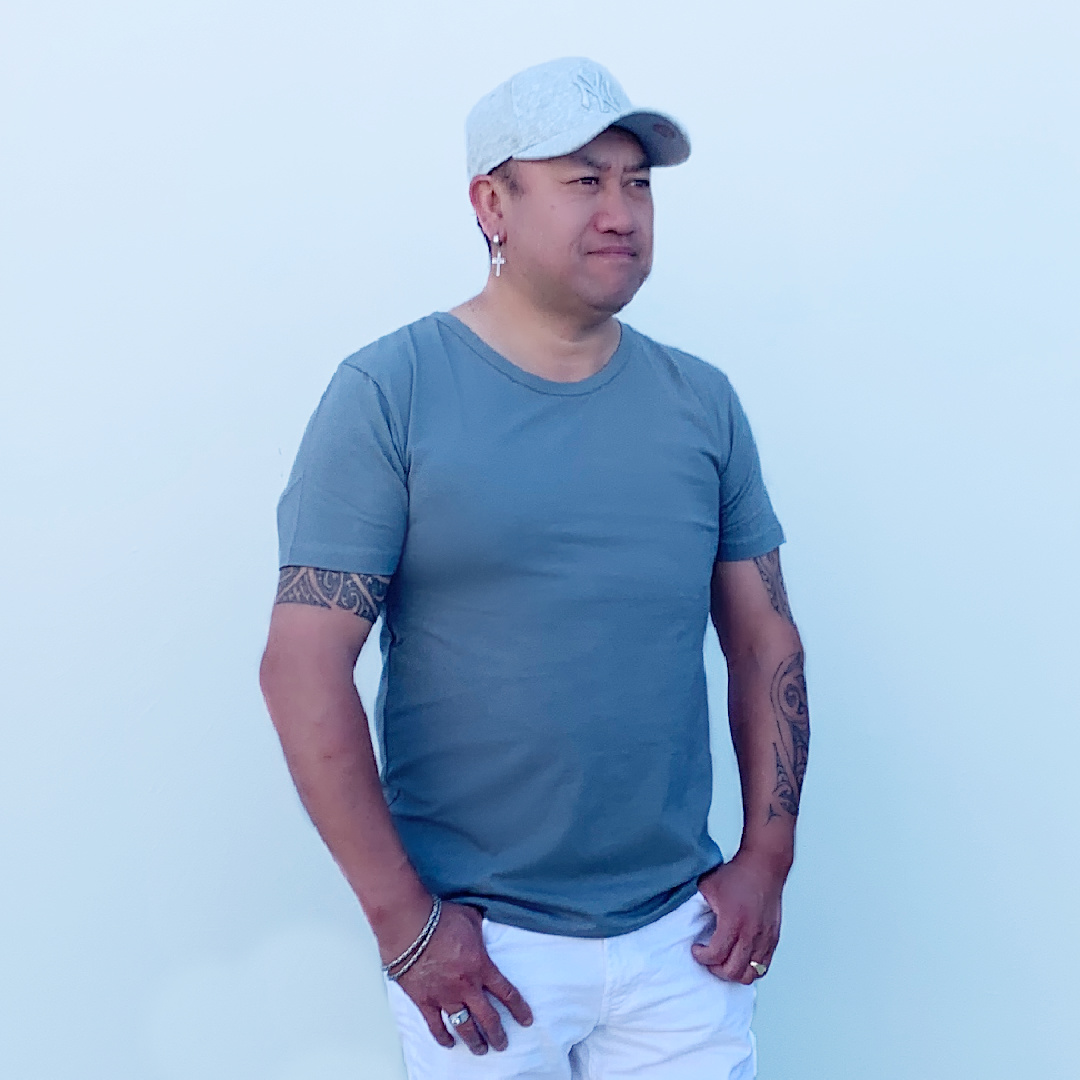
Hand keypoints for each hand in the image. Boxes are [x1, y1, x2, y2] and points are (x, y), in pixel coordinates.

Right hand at [392, 901, 532, 1054]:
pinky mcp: (424, 1000)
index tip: (526, 1020)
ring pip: (464, 1027)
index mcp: (481, 966)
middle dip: (498, 1034)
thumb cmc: (439, 918)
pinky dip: (442, 1036)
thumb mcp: (470, 918)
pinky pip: (435, 1025)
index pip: (506, 993)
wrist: (409, 925)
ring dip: (474, 1041)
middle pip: (488, 1018)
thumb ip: (480, 929)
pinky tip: (448, 1042)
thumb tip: (483, 926)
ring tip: (480, 1049)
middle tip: (502, 1044)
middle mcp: (466, 986)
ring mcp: (444, 996)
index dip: (519, 1009)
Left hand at [692, 851, 786, 983]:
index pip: (716, 955)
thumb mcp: (707, 885)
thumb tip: (684, 916)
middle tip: (708, 958)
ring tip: (724, 961)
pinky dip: (750, 969)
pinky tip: (739, 958)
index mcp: (732, 920)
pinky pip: (763, 967)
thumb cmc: (737, 874)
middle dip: (716, 969)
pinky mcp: (773, 938)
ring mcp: (764, 938)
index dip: (702, 957)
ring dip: (734, 973)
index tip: (696, 949)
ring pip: (750, 974)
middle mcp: (751, 933)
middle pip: (733, 971)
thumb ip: (696, 904)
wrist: (764, 865)